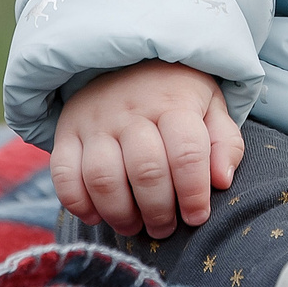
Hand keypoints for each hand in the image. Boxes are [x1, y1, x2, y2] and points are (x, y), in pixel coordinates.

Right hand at [50, 59, 244, 237]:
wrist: (126, 57)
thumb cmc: (177, 93)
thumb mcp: (211, 105)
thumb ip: (223, 142)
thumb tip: (222, 180)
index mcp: (174, 102)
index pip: (186, 153)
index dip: (193, 193)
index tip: (197, 216)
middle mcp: (132, 110)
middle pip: (145, 171)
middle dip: (158, 211)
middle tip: (165, 228)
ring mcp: (95, 121)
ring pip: (102, 178)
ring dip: (120, 213)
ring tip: (135, 226)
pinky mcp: (66, 132)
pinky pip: (63, 175)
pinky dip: (78, 203)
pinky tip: (97, 215)